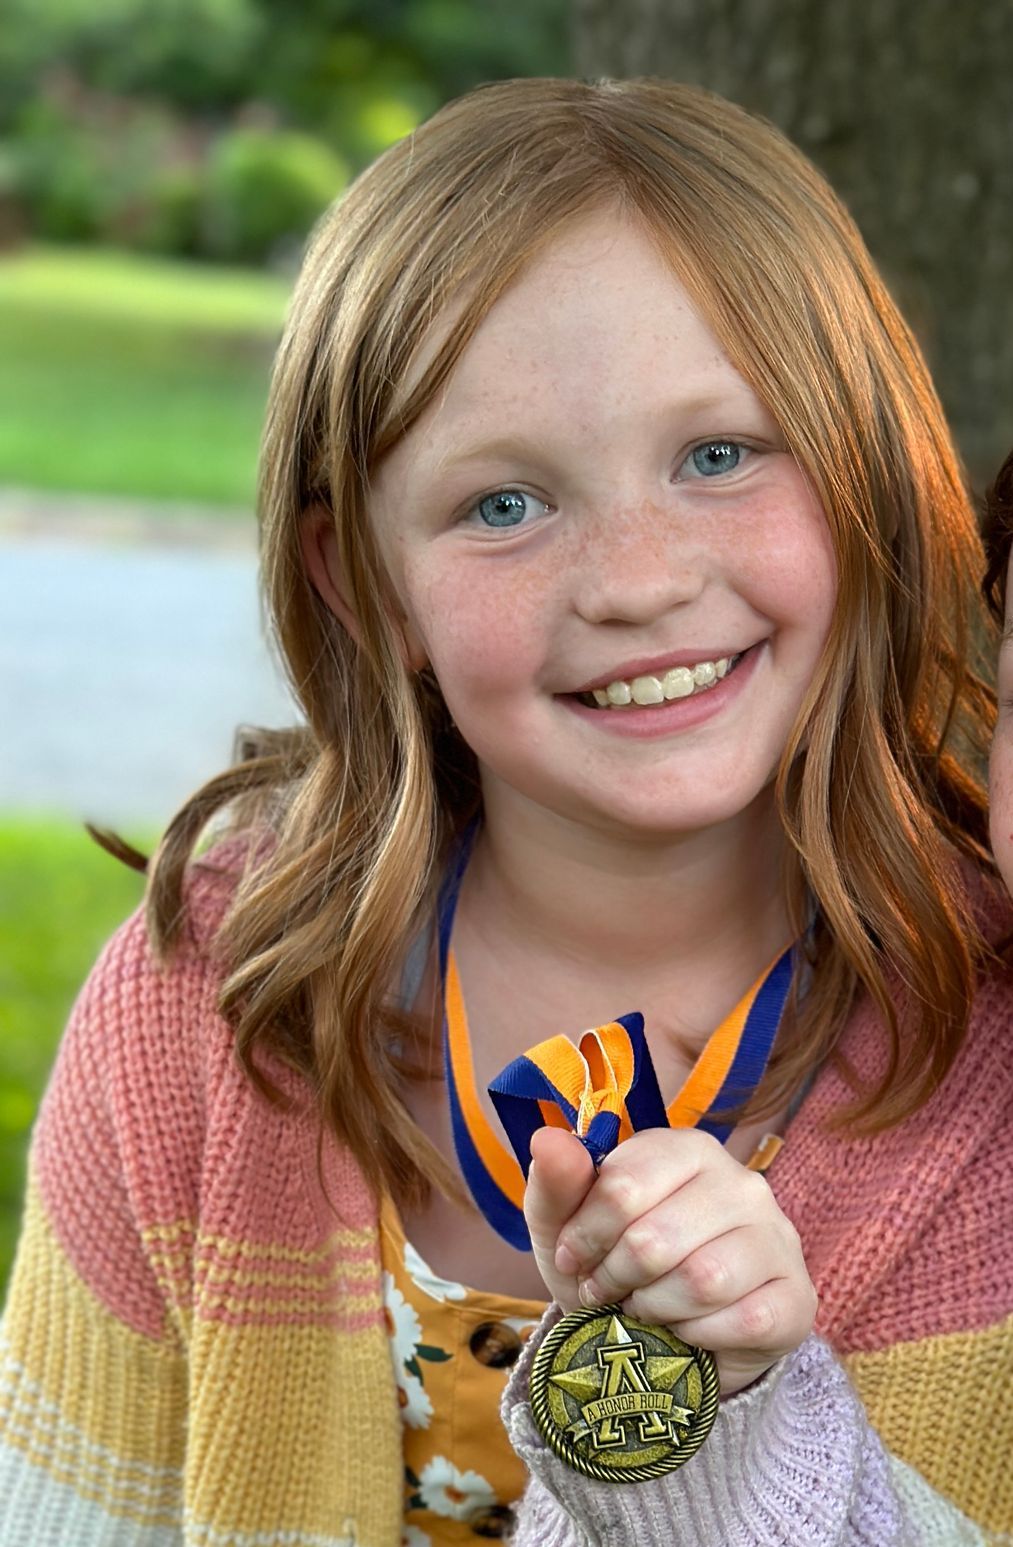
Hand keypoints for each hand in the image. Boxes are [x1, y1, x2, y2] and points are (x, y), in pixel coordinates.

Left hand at [524, 1125, 817, 1396]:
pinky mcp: (796, 1296)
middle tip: (606, 1293)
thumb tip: (548, 1138)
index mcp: (688, 1149)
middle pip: (657, 1237)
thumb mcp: (568, 1225)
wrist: (670, 1339)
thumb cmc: (617, 1265)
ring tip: (644, 1310)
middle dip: (616, 1278)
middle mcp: (742, 1183)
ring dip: (655, 1309)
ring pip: (703, 1280)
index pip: (623, 1186)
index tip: (573, 1259)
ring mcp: (778, 1237)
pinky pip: (741, 1322)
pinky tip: (686, 1331)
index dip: (585, 1235)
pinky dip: (696, 1337)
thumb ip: (556, 1181)